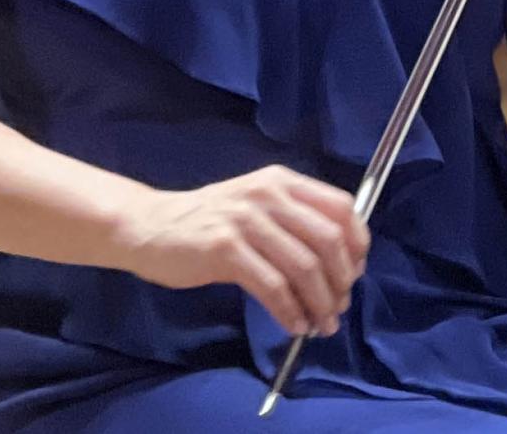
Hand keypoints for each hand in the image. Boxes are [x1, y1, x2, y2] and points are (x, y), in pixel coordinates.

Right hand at [114, 165, 368, 335]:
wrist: (150, 226)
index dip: (357, 244)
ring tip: (320, 324)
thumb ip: (294, 221)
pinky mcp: (224, 248)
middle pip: (328, 240)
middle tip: (338, 308)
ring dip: (319, 302)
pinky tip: (294, 325)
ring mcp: (246, 220)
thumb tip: (340, 263)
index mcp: (282, 181)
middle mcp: (268, 194)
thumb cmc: (208, 221)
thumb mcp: (256, 205)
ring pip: (303, 266)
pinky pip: (272, 286)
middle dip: (341, 281)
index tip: (354, 274)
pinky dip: (290, 311)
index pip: (341, 207)